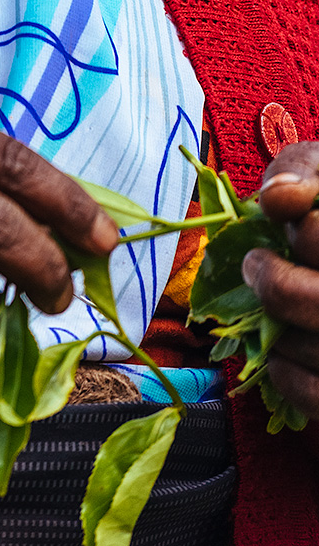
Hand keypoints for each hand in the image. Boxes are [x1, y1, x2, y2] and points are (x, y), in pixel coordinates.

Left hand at [244, 141, 318, 417]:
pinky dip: (286, 374)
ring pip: (317, 353)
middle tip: (255, 265)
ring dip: (277, 329)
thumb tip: (278, 199)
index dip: (302, 228)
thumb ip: (303, 170)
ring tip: (272, 307)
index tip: (287, 220)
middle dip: (275, 283)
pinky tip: (282, 347)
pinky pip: (314, 396)